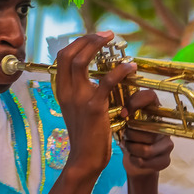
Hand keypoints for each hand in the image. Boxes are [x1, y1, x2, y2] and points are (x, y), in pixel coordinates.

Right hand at [54, 31, 136, 178]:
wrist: (85, 159)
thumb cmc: (87, 135)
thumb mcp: (78, 109)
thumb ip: (82, 92)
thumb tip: (95, 76)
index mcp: (62, 91)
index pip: (62, 57)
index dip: (78, 42)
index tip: (95, 37)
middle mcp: (66, 92)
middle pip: (69, 54)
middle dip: (88, 39)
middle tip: (106, 34)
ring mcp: (78, 99)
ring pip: (81, 62)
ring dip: (98, 46)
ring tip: (114, 41)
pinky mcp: (94, 108)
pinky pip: (106, 82)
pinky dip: (119, 71)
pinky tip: (130, 67)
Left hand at [120, 90, 174, 177]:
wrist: (136, 163)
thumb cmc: (130, 138)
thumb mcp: (124, 123)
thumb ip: (125, 113)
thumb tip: (124, 113)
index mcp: (154, 111)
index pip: (150, 95)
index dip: (135, 102)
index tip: (124, 113)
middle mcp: (165, 126)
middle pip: (145, 128)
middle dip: (129, 135)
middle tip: (125, 136)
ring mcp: (168, 144)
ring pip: (146, 149)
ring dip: (131, 149)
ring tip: (128, 146)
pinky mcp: (166, 160)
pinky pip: (145, 161)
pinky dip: (134, 160)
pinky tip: (134, 157)